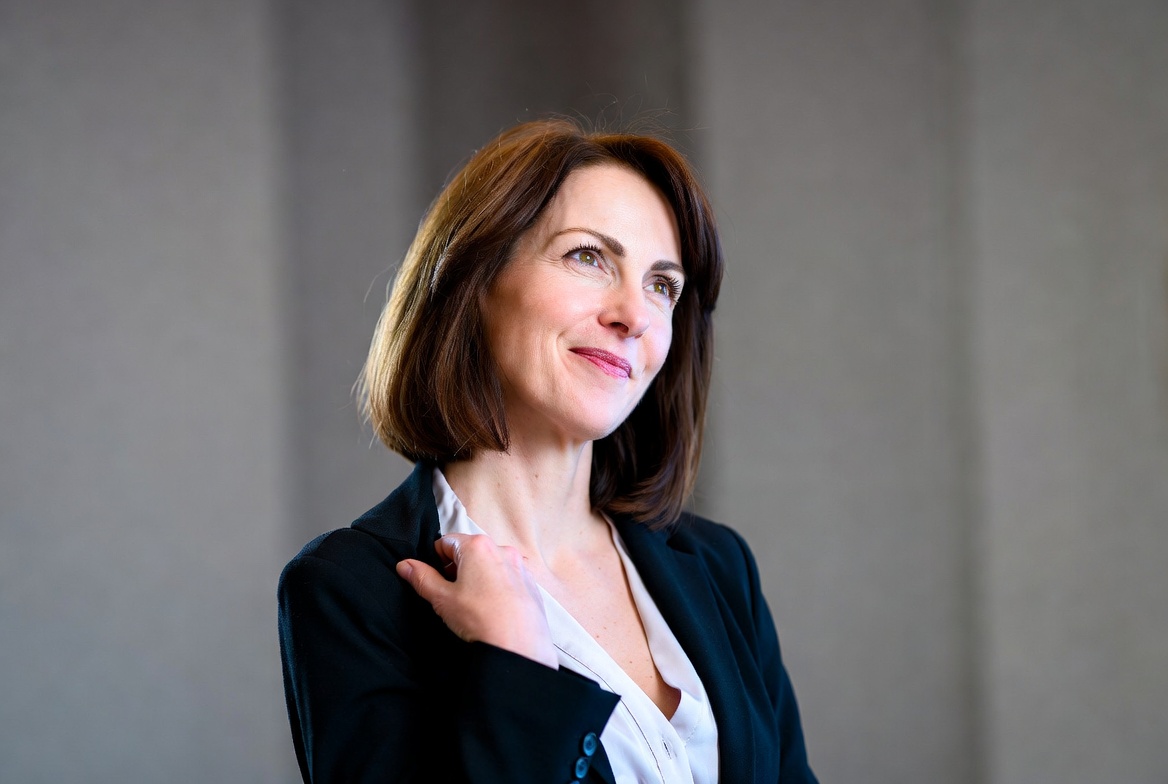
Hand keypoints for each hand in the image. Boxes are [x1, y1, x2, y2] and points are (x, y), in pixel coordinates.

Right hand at [396, 534, 557, 667]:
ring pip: (489, 564)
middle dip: (457, 568)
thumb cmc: (480, 619)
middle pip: (469, 551)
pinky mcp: (530, 582)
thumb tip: (405, 565)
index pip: (446, 542)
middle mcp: (501, 549)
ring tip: (473, 604)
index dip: (436, 560)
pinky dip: (496, 586)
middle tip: (452, 594)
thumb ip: (421, 577)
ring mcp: (519, 565)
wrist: (518, 646)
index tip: (436, 579)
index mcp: (477, 546)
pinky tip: (492, 608)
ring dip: (477, 577)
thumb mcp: (442, 598)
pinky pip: (507, 577)